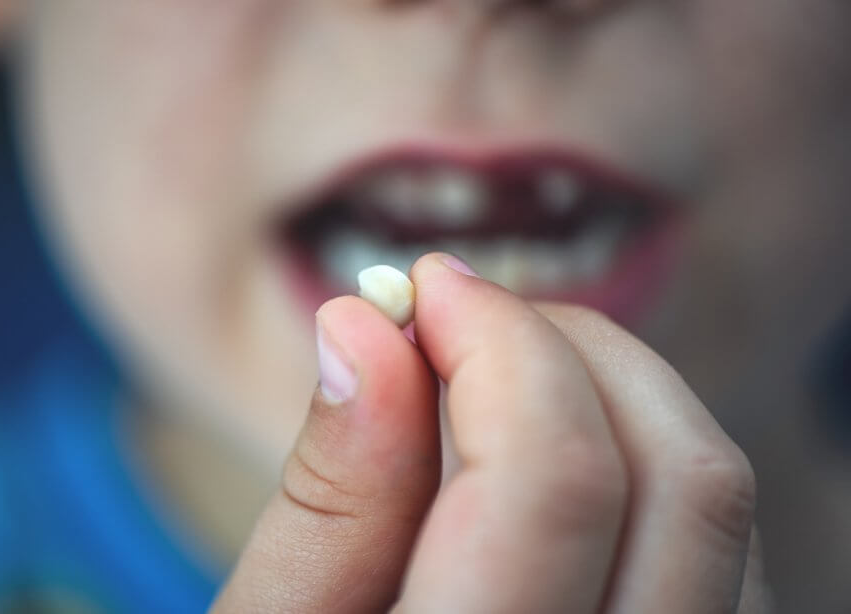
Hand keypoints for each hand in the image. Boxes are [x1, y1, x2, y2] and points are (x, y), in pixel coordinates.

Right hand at [211, 253, 771, 612]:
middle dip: (562, 348)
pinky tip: (553, 450)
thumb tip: (362, 326)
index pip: (551, 484)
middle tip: (460, 319)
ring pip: (716, 503)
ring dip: (610, 391)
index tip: (419, 291)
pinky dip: (642, 456)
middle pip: (676, 474)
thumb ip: (327, 497)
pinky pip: (721, 545)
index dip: (491, 346)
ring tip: (498, 375)